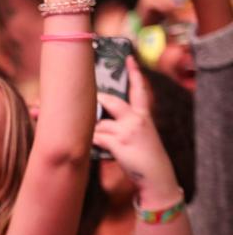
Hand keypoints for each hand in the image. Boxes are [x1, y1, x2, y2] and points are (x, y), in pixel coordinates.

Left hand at [94, 57, 182, 206]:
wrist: (156, 176)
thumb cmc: (144, 157)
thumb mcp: (140, 135)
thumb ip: (124, 125)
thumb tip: (98, 122)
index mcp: (143, 115)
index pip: (139, 90)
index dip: (134, 74)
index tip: (129, 58)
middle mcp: (137, 119)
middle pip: (111, 101)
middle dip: (94, 100)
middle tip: (78, 99)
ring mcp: (128, 131)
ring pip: (98, 122)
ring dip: (87, 129)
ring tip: (79, 131)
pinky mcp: (119, 144)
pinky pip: (96, 138)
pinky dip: (89, 142)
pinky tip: (84, 147)